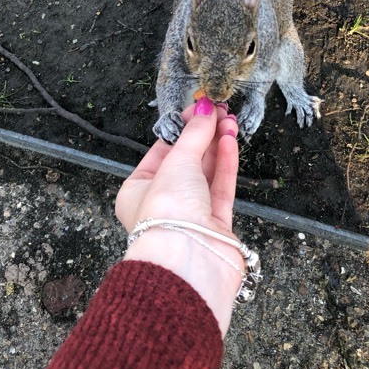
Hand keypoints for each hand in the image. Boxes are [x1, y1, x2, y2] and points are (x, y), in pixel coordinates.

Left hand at [116, 97, 240, 335]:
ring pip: (206, 173)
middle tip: (220, 110)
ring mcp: (191, 216)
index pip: (162, 151)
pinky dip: (226, 164)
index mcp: (138, 190)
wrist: (189, 261)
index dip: (182, 127)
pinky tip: (231, 141)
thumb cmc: (167, 212)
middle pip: (186, 161)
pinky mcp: (216, 227)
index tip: (200, 106)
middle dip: (203, 135)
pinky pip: (221, 188)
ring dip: (217, 146)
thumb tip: (205, 107)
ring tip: (230, 120)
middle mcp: (163, 204)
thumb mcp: (176, 162)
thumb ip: (194, 134)